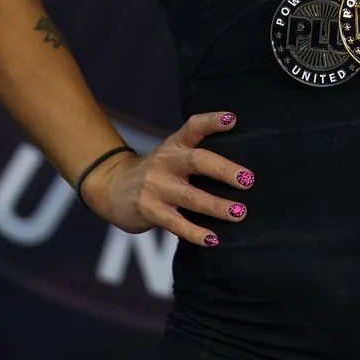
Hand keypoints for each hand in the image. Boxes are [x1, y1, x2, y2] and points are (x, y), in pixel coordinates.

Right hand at [81, 110, 254, 246]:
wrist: (111, 187)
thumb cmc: (155, 173)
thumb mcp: (171, 155)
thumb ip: (197, 155)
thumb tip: (242, 170)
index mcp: (173, 146)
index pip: (193, 127)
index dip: (212, 121)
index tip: (232, 120)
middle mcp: (165, 162)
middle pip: (196, 161)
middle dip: (224, 170)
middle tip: (248, 180)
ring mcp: (155, 187)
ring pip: (190, 197)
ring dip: (217, 206)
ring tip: (240, 213)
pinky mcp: (149, 210)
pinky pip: (176, 224)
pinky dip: (195, 233)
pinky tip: (213, 240)